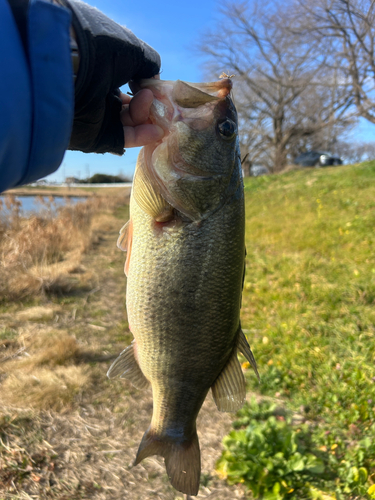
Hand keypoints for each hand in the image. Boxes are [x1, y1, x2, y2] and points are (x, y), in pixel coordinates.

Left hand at [62, 0, 160, 154]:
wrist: (71, 69)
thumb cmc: (100, 52)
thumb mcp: (132, 51)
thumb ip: (148, 65)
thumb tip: (154, 83)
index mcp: (100, 69)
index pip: (128, 82)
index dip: (145, 85)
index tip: (157, 87)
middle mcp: (96, 93)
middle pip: (129, 105)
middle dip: (148, 104)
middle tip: (158, 100)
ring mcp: (95, 116)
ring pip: (129, 122)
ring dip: (146, 116)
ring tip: (154, 106)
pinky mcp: (96, 136)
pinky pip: (123, 138)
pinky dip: (142, 135)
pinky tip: (156, 130)